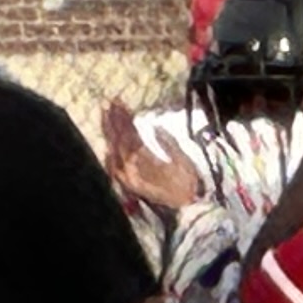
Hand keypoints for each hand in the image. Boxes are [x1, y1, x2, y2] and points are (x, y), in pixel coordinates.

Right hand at [100, 98, 201, 213]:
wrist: (194, 200)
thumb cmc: (188, 180)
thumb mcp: (179, 155)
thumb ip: (167, 142)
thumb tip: (153, 126)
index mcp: (146, 157)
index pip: (131, 134)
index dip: (125, 119)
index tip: (118, 102)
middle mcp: (138, 164)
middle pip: (123, 140)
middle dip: (115, 122)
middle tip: (109, 103)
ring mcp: (135, 175)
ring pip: (119, 151)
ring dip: (113, 134)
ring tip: (108, 117)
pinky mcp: (136, 187)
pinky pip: (121, 174)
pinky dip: (114, 162)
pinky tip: (110, 148)